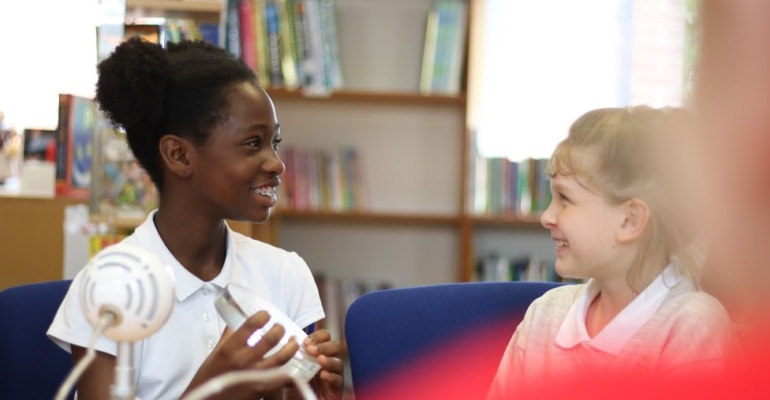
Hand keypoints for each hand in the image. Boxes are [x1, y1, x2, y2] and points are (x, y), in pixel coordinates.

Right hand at [182, 311, 298, 399]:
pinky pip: (282, 377)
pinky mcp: (262, 389)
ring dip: (291, 346)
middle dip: (279, 329)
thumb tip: (236, 321)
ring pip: (282, 357)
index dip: (262, 316)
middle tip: (280, 327)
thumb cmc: (208, 377)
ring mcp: (255, 375)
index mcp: (230, 349)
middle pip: (271, 339)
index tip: (266, 315)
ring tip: (294, 341)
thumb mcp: (214, 354)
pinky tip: (293, 362)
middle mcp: (244, 361)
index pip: (251, 325)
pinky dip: (290, 368)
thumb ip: (228, 337)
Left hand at [286, 329, 344, 399]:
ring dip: (329, 360)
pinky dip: (332, 376)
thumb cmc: (295, 387)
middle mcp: (328, 361)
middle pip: (334, 346)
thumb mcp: (289, 371)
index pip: (324, 337)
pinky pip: (339, 380)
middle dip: (323, 346)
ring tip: (319, 360)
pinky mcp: (336, 388)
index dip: (317, 336)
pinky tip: (323, 375)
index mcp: (318, 353)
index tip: (306, 342)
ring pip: (338, 362)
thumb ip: (291, 357)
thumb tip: (291, 338)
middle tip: (311, 350)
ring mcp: (333, 374)